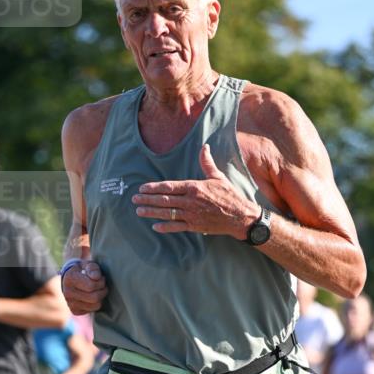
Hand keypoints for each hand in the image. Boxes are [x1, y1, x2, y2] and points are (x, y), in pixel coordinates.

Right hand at [62, 261, 107, 315]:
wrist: (70, 280)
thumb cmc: (82, 270)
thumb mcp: (87, 264)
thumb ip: (93, 268)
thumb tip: (96, 277)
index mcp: (70, 279)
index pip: (91, 286)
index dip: (101, 282)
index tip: (101, 278)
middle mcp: (67, 293)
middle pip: (94, 297)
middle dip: (103, 290)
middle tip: (103, 285)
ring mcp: (70, 303)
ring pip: (95, 306)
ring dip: (101, 298)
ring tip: (98, 290)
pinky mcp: (74, 311)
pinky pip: (92, 310)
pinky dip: (96, 304)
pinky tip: (93, 297)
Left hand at [132, 144, 258, 239]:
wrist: (240, 217)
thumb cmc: (230, 195)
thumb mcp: (218, 177)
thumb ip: (207, 163)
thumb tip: (205, 147)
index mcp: (194, 187)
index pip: (169, 186)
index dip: (153, 187)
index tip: (142, 188)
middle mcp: (190, 201)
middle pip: (164, 200)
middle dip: (147, 200)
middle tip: (134, 199)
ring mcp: (192, 215)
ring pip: (167, 213)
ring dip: (152, 212)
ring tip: (139, 211)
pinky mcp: (195, 226)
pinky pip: (177, 227)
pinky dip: (165, 227)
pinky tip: (155, 227)